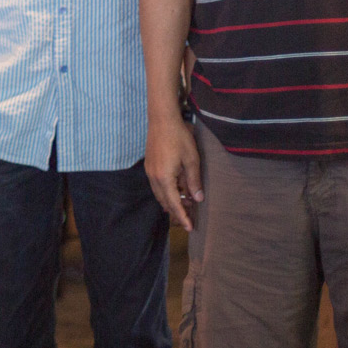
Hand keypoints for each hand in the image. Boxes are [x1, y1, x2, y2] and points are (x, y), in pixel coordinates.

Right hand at [145, 114, 202, 231]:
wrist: (162, 119)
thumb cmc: (179, 137)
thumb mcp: (191, 160)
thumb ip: (194, 181)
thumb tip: (198, 199)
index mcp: (164, 178)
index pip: (174, 204)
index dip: (183, 217)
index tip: (190, 228)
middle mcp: (154, 178)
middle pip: (165, 202)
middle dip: (177, 211)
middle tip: (191, 217)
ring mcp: (150, 172)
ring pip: (160, 194)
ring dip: (172, 201)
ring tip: (186, 204)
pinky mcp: (149, 165)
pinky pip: (157, 186)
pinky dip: (167, 192)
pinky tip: (176, 190)